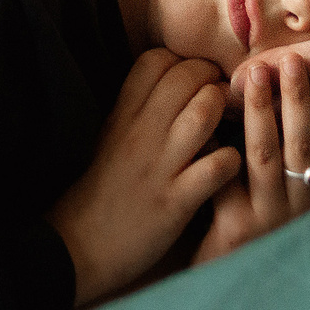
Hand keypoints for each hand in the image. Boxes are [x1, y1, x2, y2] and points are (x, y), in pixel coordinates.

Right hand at [50, 48, 236, 308]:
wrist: (78, 249)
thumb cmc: (102, 192)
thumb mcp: (110, 138)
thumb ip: (137, 108)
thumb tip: (175, 82)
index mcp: (121, 115)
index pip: (157, 60)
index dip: (183, 63)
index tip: (193, 83)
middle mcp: (140, 133)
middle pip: (188, 76)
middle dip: (213, 81)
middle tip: (220, 103)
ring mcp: (158, 166)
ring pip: (204, 112)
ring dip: (224, 113)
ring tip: (225, 130)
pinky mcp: (175, 201)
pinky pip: (218, 165)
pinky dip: (232, 162)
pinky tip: (226, 170)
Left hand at [195, 58, 309, 265]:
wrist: (225, 290)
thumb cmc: (261, 239)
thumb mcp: (293, 211)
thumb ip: (302, 173)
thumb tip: (307, 108)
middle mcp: (299, 215)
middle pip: (303, 150)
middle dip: (297, 101)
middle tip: (291, 62)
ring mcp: (267, 221)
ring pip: (266, 156)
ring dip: (262, 110)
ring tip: (257, 76)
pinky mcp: (234, 229)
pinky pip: (228, 177)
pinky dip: (222, 143)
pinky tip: (214, 115)